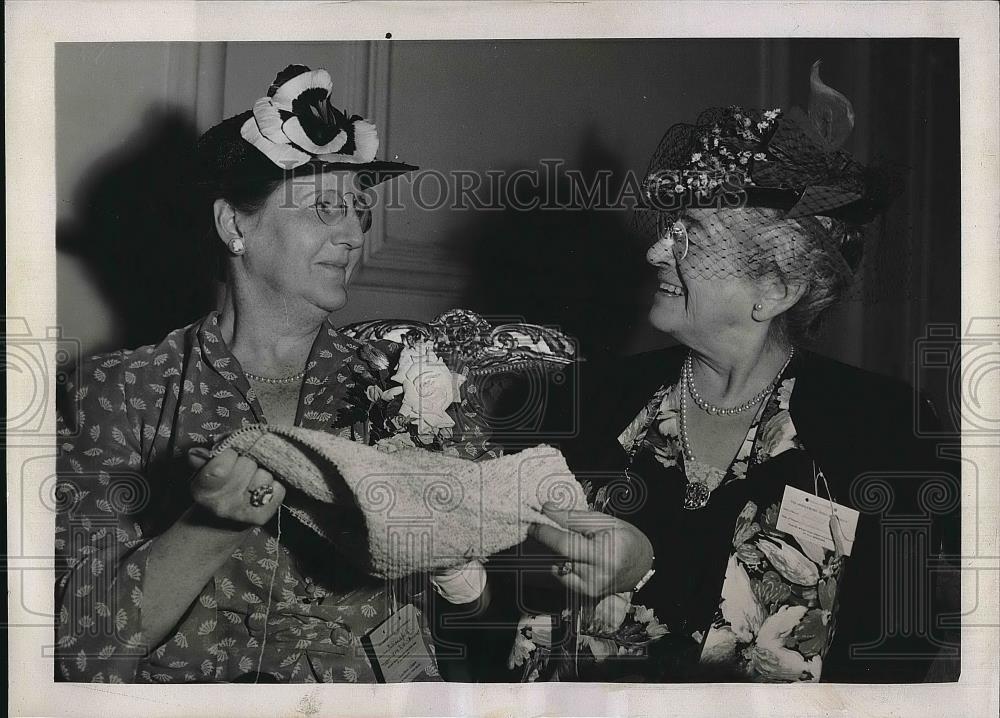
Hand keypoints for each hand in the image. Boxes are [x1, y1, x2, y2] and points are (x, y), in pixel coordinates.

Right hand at [187, 447, 284, 525]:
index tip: (229, 457)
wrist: (221, 525)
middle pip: (248, 464)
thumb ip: (203, 460)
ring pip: (265, 475)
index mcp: (203, 491)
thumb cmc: (215, 491)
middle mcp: (222, 504)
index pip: (222, 464)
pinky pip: (278, 488)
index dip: (230, 454)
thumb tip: (196, 453)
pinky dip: (274, 486)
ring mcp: (243, 512)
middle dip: (246, 462)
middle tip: (241, 471)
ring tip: (251, 481)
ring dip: (261, 474)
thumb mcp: (202, 475)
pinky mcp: (263, 517)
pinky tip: (263, 490)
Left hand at [528, 504, 652, 597]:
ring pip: (557, 564)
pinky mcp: (585, 593)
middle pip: (558, 555)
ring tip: (567, 540)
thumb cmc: (624, 538)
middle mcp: (596, 575)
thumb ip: (574, 518)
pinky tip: (572, 555)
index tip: (534, 520)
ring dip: (554, 551)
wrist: (641, 565)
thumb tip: (547, 509)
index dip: (546, 532)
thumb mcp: (604, 521)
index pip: (565, 544)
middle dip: (547, 538)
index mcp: (604, 554)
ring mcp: (589, 587)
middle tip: (541, 525)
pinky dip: (561, 562)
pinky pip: (562, 575)